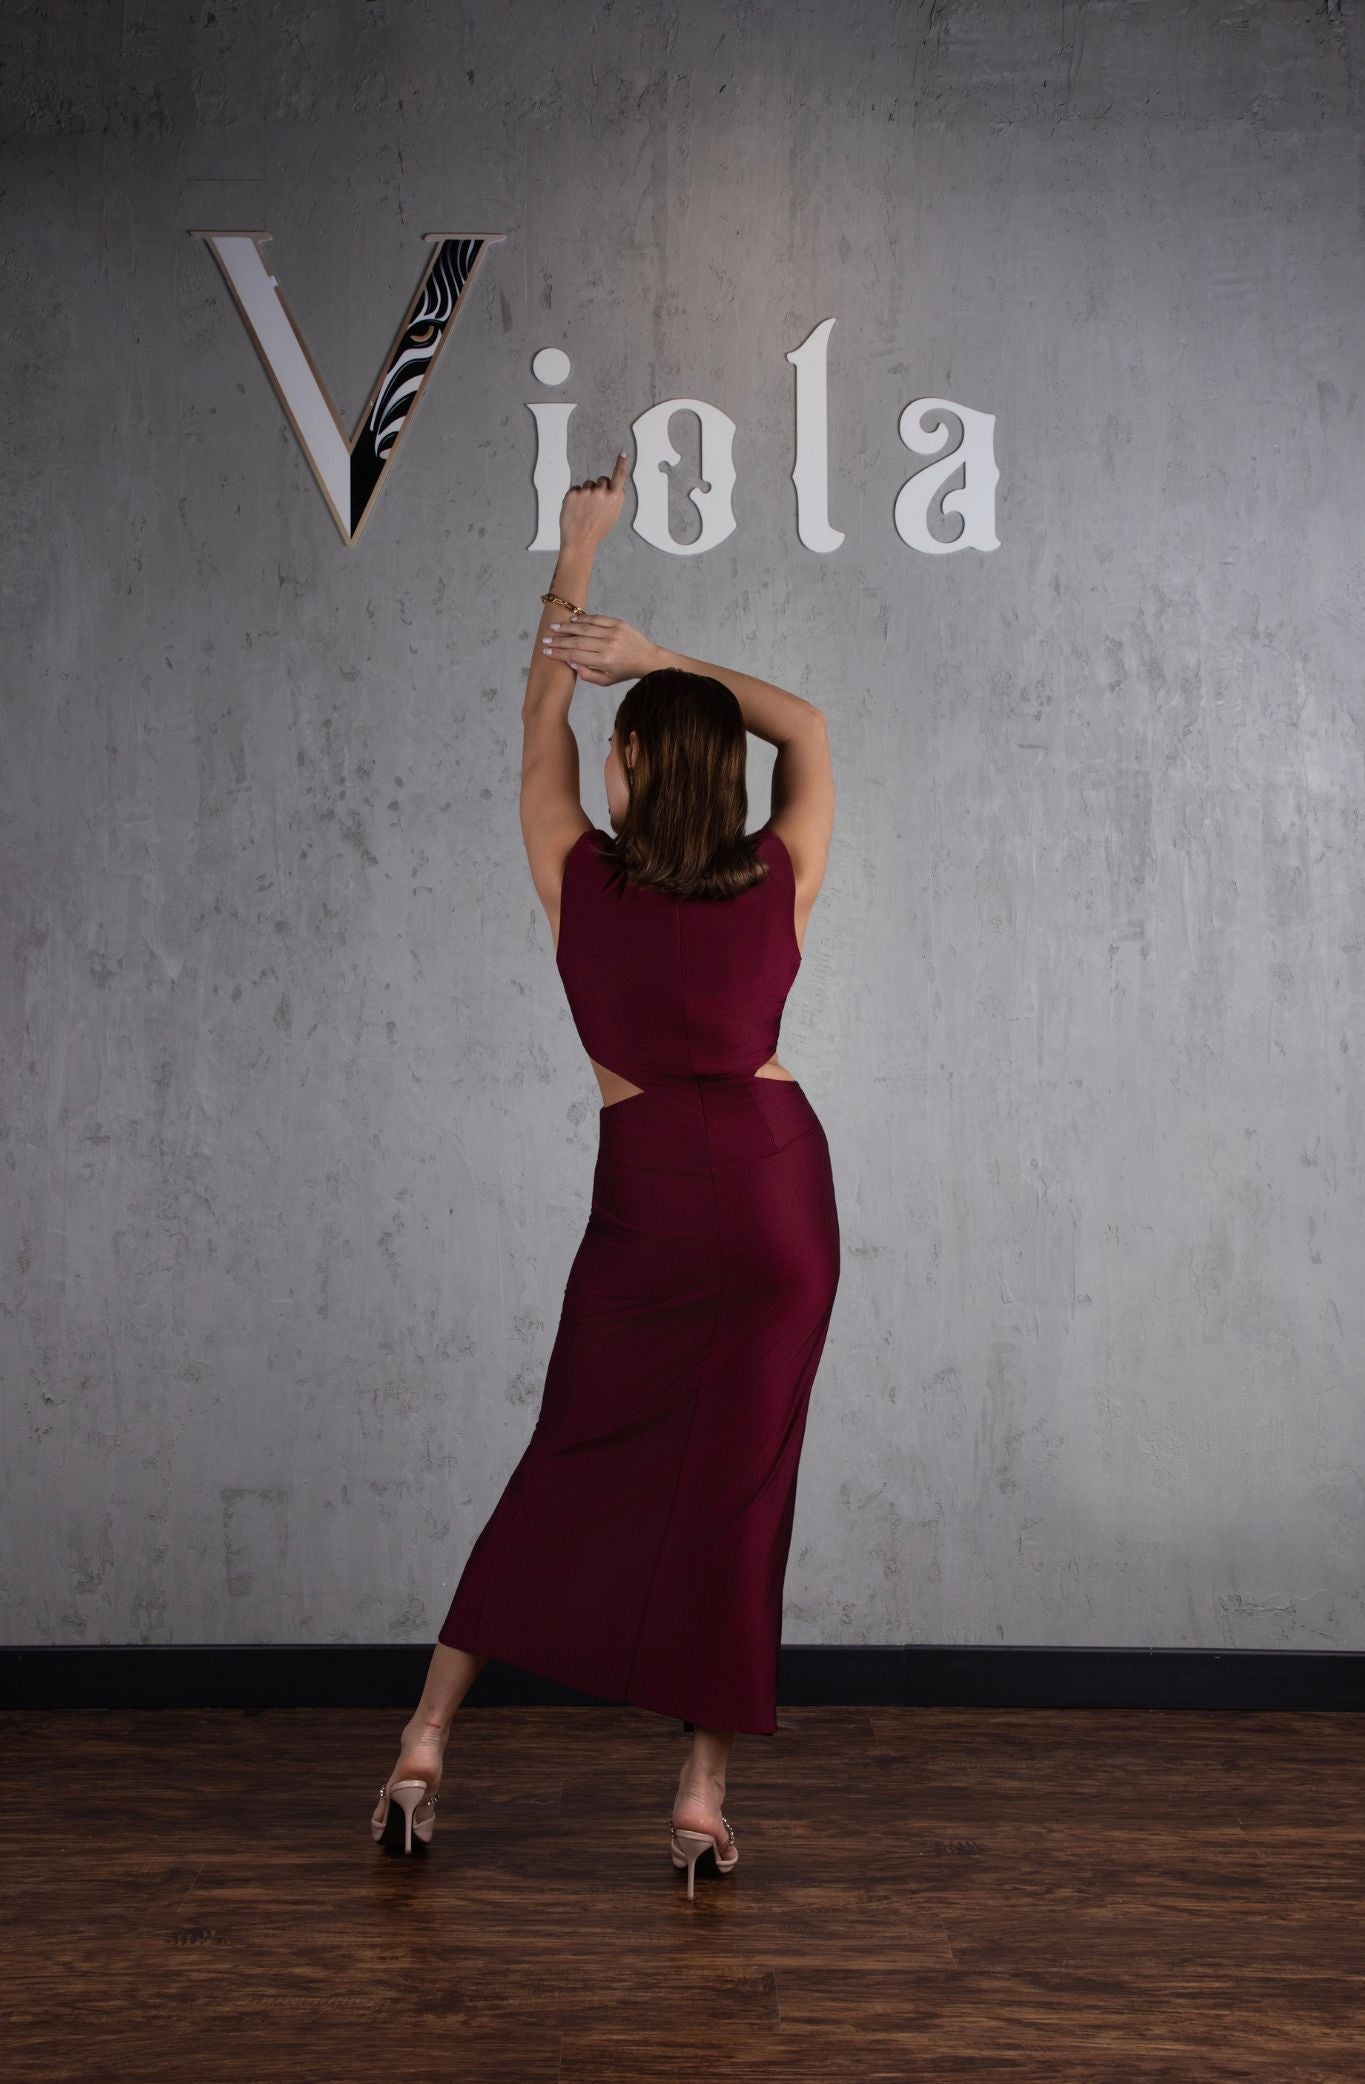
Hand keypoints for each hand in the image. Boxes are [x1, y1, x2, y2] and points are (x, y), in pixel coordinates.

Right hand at [540, 614, 666, 685]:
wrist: (647, 658)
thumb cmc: (624, 671)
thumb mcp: (605, 681)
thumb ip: (586, 674)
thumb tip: (570, 661)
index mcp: (604, 661)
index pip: (576, 655)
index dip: (559, 653)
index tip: (547, 651)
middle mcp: (608, 645)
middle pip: (577, 641)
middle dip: (559, 640)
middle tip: (545, 639)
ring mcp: (613, 632)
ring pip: (585, 628)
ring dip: (567, 627)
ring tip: (554, 627)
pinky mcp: (618, 623)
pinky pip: (597, 619)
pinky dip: (583, 618)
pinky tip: (571, 620)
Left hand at [559, 451, 629, 549]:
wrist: (580, 541)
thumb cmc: (597, 530)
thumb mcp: (613, 515)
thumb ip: (614, 499)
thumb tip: (612, 488)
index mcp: (614, 497)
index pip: (619, 475)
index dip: (621, 463)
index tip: (623, 454)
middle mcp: (602, 492)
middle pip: (601, 480)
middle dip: (598, 488)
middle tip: (594, 505)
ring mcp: (586, 491)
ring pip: (587, 485)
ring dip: (585, 494)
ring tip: (584, 510)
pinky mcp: (573, 493)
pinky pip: (575, 489)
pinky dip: (575, 498)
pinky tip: (576, 510)